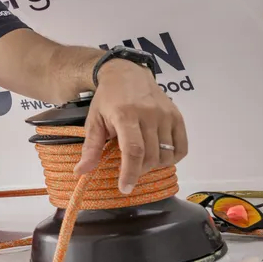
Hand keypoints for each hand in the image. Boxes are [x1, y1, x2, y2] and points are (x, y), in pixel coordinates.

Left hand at [73, 60, 187, 193]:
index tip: (125, 188)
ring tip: (142, 159)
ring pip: (167, 155)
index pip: (133, 150)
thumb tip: (81, 172)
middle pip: (151, 156)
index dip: (130, 172)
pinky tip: (159, 155)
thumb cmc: (108, 99)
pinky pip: (181, 147)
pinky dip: (172, 158)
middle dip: (140, 170)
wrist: (126, 73)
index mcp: (126, 115)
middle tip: (129, 168)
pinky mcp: (177, 116)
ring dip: (155, 165)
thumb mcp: (94, 120)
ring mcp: (166, 115)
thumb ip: (90, 148)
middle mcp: (149, 114)